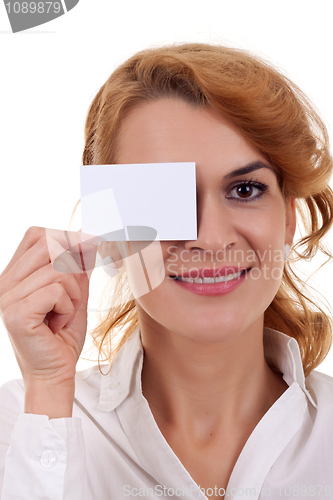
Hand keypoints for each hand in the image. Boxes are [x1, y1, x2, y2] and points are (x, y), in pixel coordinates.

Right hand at [0, 226, 101, 386]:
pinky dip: (68, 307)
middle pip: (47, 245)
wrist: (55, 374)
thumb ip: (76, 265)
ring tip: (63, 315)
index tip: (89, 247)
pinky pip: (56, 290)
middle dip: (74, 263)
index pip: (36, 235)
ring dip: (73, 294)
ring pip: (58, 270)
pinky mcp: (16, 313)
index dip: (65, 236)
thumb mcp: (73, 293)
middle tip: (75, 293)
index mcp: (13, 276)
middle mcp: (4, 283)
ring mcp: (6, 298)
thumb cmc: (63, 335)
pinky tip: (58, 324)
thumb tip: (86, 236)